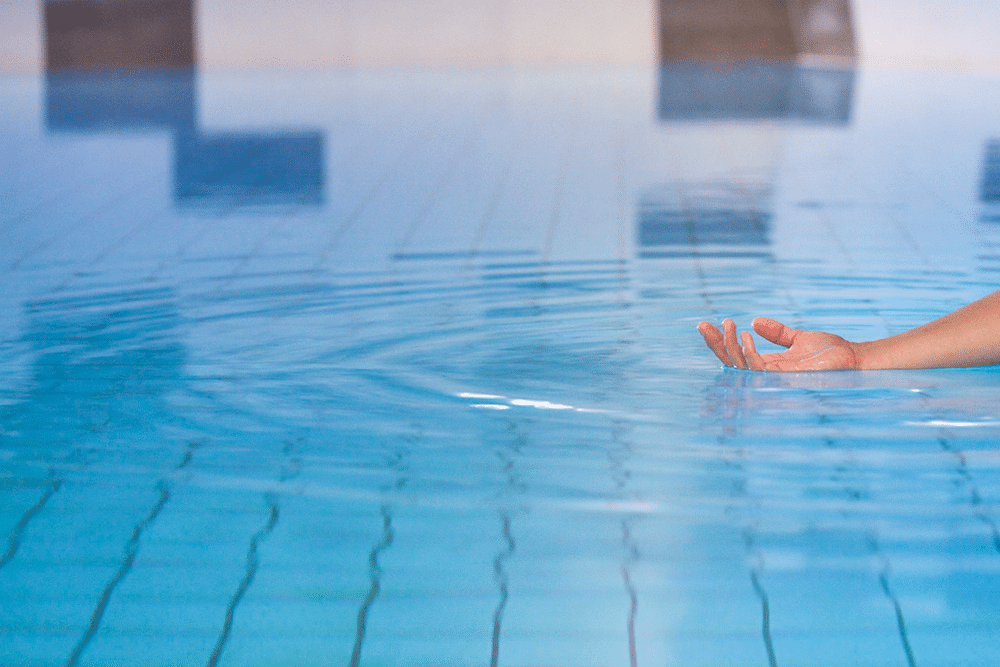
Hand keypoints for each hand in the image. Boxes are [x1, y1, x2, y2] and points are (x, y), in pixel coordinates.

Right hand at [697, 317, 860, 371]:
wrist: (854, 357)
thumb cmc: (831, 352)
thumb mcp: (799, 338)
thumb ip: (777, 332)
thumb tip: (755, 321)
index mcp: (769, 365)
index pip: (737, 356)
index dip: (721, 343)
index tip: (708, 325)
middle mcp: (769, 374)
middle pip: (732, 363)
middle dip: (715, 345)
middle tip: (703, 325)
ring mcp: (776, 379)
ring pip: (741, 366)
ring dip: (730, 346)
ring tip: (728, 324)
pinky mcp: (785, 379)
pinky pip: (759, 368)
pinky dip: (749, 352)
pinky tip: (747, 336)